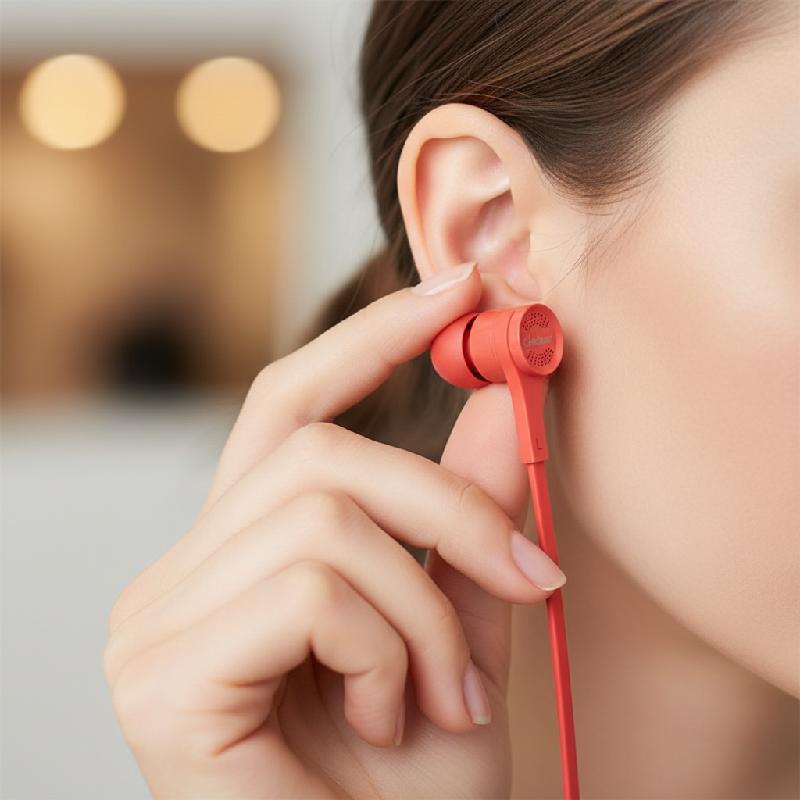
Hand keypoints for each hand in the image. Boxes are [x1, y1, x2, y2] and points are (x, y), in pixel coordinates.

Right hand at [103, 262, 565, 798]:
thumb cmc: (414, 783)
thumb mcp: (463, 628)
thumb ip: (466, 519)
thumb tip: (497, 398)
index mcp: (236, 557)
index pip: (288, 406)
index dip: (370, 340)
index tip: (454, 290)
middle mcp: (179, 575)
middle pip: (320, 452)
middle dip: (449, 504)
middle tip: (533, 576)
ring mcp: (156, 621)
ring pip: (324, 515)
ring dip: (425, 604)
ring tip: (443, 693)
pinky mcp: (163, 673)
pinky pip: (309, 586)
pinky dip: (388, 645)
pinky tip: (391, 717)